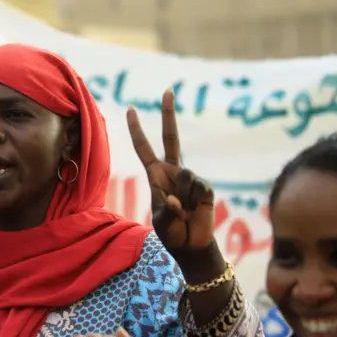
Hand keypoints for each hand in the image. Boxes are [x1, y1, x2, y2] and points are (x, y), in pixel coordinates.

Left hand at [126, 90, 214, 254]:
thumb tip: (176, 199)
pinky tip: (194, 213)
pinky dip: (192, 204)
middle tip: (167, 90)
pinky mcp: (206, 188)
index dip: (137, 130)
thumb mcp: (161, 222)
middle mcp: (173, 172)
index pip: (144, 148)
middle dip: (168, 114)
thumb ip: (167, 210)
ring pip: (185, 175)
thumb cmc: (171, 233)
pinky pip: (198, 189)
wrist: (191, 246)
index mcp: (156, 176)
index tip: (130, 109)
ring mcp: (190, 178)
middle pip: (171, 138)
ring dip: (182, 199)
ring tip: (184, 213)